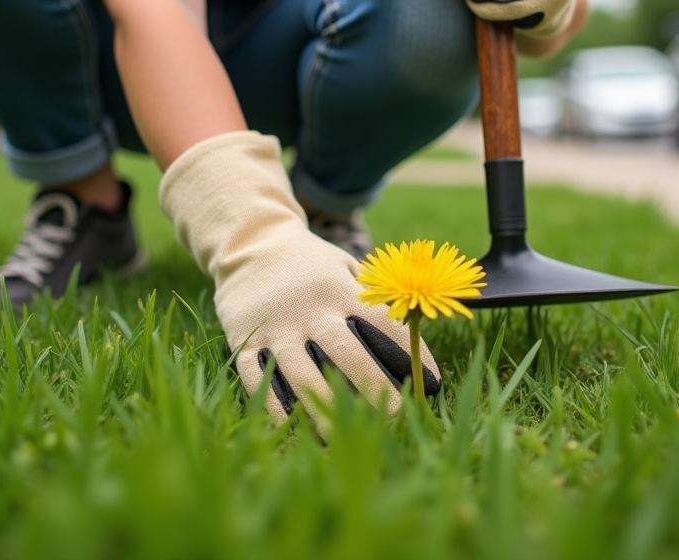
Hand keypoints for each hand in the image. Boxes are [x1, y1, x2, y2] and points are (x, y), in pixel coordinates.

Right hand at [158, 131, 440, 430]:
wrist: (251, 243)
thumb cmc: (311, 264)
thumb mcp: (345, 267)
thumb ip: (373, 296)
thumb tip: (415, 332)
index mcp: (339, 289)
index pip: (382, 325)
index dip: (411, 356)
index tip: (433, 384)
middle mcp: (309, 309)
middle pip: (345, 354)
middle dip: (373, 387)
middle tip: (395, 416)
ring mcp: (275, 327)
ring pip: (302, 373)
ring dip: (325, 407)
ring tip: (343, 435)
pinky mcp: (245, 340)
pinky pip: (259, 379)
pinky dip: (277, 407)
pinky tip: (295, 429)